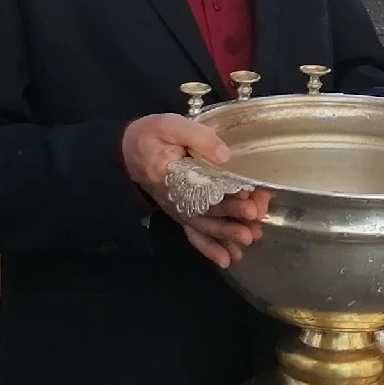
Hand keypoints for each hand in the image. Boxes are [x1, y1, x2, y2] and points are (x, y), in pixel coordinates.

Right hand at [123, 111, 272, 266]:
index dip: (225, 197)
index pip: (201, 190)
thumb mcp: (170, 125)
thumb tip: (225, 156)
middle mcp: (175, 198)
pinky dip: (210, 248)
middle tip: (255, 221)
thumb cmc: (151, 135)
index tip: (248, 199)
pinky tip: (228, 259)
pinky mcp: (182, 212)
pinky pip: (195, 234)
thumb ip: (198, 137)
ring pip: (203, 227)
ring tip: (249, 240)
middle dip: (232, 220)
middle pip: (205, 213)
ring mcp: (179, 208)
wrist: (128, 150)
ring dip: (226, 236)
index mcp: (171, 174)